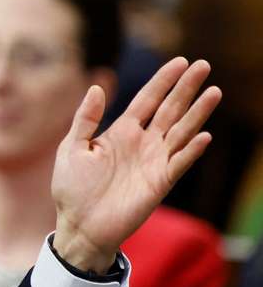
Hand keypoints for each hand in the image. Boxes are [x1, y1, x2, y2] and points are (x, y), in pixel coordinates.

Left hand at [52, 58, 220, 272]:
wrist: (79, 225)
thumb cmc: (72, 188)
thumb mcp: (73, 148)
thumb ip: (86, 118)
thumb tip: (98, 86)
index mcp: (121, 132)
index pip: (147, 100)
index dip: (164, 81)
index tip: (181, 61)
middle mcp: (143, 143)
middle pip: (170, 109)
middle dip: (186, 88)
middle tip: (205, 65)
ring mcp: (154, 162)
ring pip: (181, 131)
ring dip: (198, 113)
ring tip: (214, 92)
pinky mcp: (160, 183)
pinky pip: (180, 163)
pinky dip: (192, 150)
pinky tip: (204, 135)